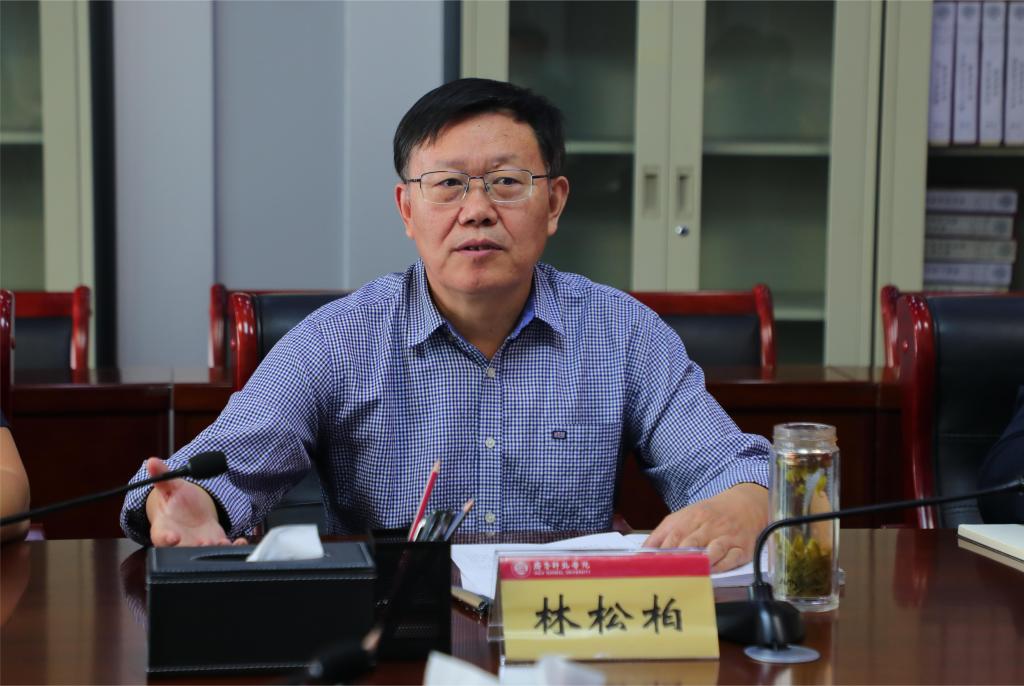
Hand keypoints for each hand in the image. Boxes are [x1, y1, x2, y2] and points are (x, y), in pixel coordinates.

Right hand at [143, 458, 245, 546]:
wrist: (189, 509)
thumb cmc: (175, 500)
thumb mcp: (170, 486)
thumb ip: (162, 476)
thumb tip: (152, 461)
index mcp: (164, 529)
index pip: (160, 537)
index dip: (165, 539)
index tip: (173, 537)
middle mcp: (180, 541)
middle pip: (183, 549)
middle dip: (193, 548)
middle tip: (204, 542)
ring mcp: (198, 544)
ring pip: (204, 551)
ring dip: (214, 549)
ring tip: (223, 543)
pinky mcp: (214, 543)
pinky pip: (222, 549)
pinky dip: (232, 547)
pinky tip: (240, 542)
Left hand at [643, 483, 767, 571]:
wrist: (745, 504)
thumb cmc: (710, 514)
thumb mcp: (685, 516)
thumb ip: (664, 533)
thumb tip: (643, 551)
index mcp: (691, 517)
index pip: (673, 535)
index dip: (661, 551)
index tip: (651, 565)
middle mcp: (708, 526)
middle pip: (690, 543)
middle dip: (677, 559)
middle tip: (665, 574)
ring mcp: (726, 537)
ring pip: (712, 550)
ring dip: (700, 562)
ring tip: (688, 573)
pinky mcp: (742, 548)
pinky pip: (731, 558)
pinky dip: (721, 566)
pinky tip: (711, 572)